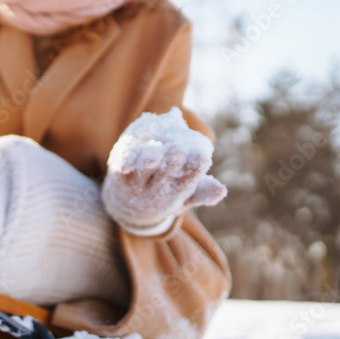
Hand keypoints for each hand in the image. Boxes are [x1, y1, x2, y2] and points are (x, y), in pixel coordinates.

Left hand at [102, 108, 225, 235]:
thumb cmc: (162, 196)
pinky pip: (126, 157)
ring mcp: (134, 182)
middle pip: (168, 170)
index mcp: (174, 196)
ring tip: (160, 139)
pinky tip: (142, 131)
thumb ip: (201, 191)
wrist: (124, 207)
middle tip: (180, 143)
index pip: (190, 178)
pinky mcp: (117, 172)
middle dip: (176, 154)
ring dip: (155, 149)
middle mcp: (154, 192)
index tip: (202, 150)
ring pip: (145, 164)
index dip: (197, 161)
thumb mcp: (182, 198)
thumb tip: (222, 189)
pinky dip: (134, 143)